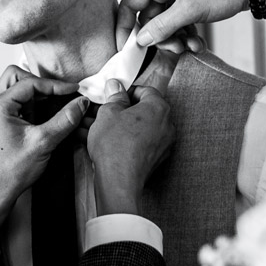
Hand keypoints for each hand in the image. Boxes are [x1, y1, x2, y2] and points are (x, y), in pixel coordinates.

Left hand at [0, 66, 88, 249]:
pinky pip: (13, 101)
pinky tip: (42, 114)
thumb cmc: (12, 171)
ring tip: (52, 104)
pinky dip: (29, 102)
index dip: (54, 85)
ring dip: (34, 92)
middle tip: (58, 94)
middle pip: (16, 76)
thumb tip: (80, 103)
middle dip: (39, 83)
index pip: (29, 83)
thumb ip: (65, 120)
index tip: (73, 91)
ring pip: (14, 86)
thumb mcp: (44, 142)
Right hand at [87, 80, 174, 215]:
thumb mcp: (108, 112)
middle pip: (144, 111)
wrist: (119, 180)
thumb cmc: (115, 143)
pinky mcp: (156, 160)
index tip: (114, 95)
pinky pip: (140, 144)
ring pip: (139, 129)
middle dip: (122, 111)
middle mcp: (167, 125)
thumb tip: (116, 86)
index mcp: (158, 107)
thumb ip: (114, 97)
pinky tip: (105, 143)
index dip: (127, 91)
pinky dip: (126, 141)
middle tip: (105, 112)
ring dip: (121, 127)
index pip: (146, 91)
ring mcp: (163, 144)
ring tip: (98, 128)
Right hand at [116, 0, 254, 49]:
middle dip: (160, 38)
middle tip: (175, 48)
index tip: (126, 48)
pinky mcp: (191, 3)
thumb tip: (140, 39)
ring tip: (193, 47)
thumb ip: (162, 26)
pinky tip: (199, 44)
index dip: (124, 27)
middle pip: (148, 18)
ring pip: (166, 24)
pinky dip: (187, 35)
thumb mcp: (189, 10)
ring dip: (177, 39)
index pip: (129, 5)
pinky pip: (180, 23)